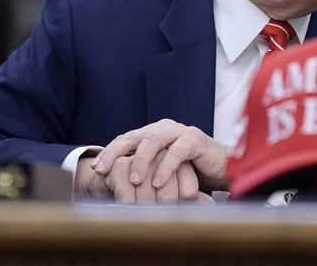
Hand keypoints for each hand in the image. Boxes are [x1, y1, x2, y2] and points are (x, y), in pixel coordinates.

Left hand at [91, 119, 227, 192]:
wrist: (221, 170)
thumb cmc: (188, 173)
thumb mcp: (160, 173)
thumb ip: (142, 173)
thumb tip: (112, 187)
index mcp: (151, 134)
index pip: (124, 140)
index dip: (108, 153)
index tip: (95, 170)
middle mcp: (162, 128)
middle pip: (133, 137)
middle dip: (115, 154)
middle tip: (104, 171)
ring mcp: (178, 131)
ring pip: (152, 141)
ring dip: (140, 162)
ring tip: (133, 181)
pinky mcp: (194, 139)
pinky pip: (176, 151)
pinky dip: (165, 167)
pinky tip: (157, 183)